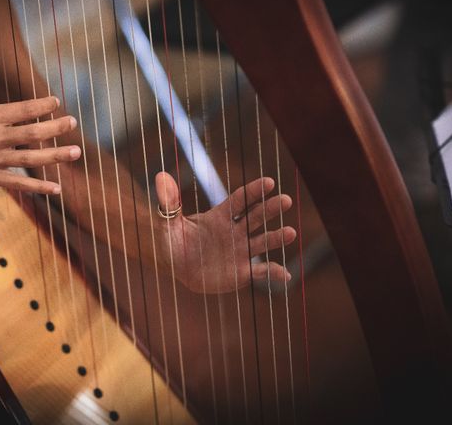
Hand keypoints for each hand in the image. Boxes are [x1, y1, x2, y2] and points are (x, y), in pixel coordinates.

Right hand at [0, 55, 80, 193]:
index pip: (22, 110)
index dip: (42, 106)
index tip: (57, 102)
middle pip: (32, 134)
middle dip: (56, 128)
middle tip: (74, 122)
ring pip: (31, 159)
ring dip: (56, 156)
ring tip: (76, 152)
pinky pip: (19, 183)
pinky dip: (38, 187)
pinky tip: (57, 188)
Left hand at [155, 172, 295, 292]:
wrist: (174, 265)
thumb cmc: (171, 239)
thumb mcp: (167, 221)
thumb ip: (169, 202)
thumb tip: (160, 177)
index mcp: (220, 215)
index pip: (240, 200)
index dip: (254, 191)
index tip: (269, 182)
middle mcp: (235, 230)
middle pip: (256, 216)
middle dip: (271, 208)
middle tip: (286, 200)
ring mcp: (240, 250)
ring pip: (263, 241)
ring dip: (277, 237)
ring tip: (291, 233)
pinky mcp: (242, 271)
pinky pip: (261, 271)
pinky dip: (274, 273)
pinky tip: (286, 275)